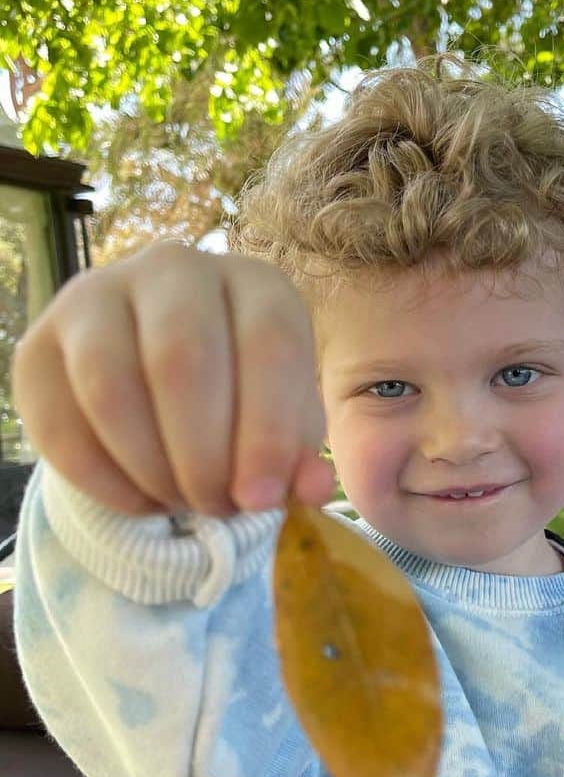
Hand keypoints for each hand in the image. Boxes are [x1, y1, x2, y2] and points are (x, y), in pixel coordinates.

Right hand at [13, 241, 336, 516]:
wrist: (159, 381)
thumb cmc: (243, 398)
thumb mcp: (285, 422)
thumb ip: (300, 453)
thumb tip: (311, 488)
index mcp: (254, 283)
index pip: (269, 342)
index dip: (267, 431)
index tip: (262, 499)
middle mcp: (175, 269)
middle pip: (181, 360)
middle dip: (203, 456)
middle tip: (218, 507)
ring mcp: (96, 296)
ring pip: (111, 388)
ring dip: (151, 468)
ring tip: (182, 503)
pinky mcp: (39, 345)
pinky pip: (58, 421)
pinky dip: (102, 480)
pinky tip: (140, 502)